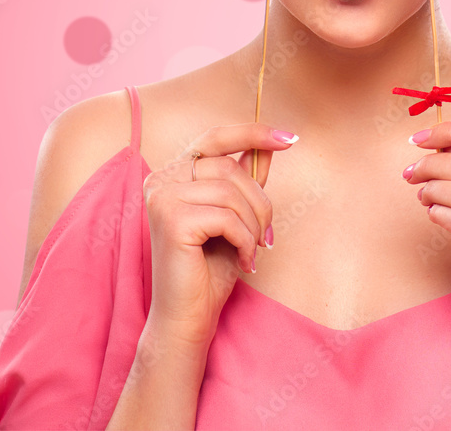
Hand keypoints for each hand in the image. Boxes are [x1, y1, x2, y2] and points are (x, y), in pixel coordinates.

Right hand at [142, 124, 296, 345]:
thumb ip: (245, 182)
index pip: (215, 138)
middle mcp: (161, 180)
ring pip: (230, 192)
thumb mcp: (235, 217)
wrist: (188, 317)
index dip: (252, 133)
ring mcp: (162, 197)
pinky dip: (245, 239)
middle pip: (229, 168)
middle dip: (259, 202)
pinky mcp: (171, 220)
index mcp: (173, 174)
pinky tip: (243, 260)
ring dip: (253, 225)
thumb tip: (267, 148)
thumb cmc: (210, 269)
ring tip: (252, 250)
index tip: (289, 138)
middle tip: (266, 235)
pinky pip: (227, 217)